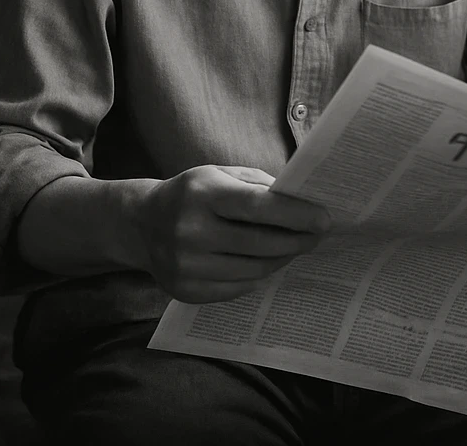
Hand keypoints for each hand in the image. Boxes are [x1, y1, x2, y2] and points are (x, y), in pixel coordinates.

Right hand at [136, 165, 330, 303]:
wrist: (142, 224)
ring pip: (253, 269)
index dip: (295, 214)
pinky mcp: (186, 291)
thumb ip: (259, 186)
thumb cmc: (193, 193)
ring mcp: (186, 266)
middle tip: (318, 236)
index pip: (258, 206)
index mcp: (202, 194)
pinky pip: (238, 287)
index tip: (324, 219)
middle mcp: (191, 231)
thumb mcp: (220, 175)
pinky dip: (258, 274)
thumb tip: (303, 203)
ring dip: (282, 258)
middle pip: (260, 243)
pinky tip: (268, 261)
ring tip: (296, 246)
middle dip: (297, 240)